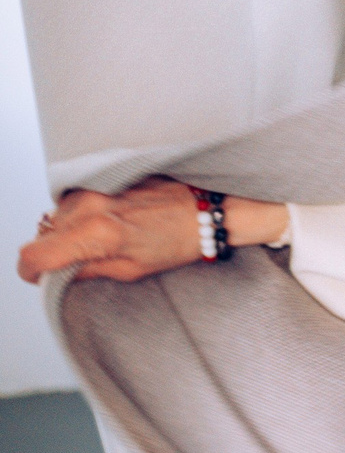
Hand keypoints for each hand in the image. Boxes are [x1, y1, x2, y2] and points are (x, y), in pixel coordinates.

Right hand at [15, 180, 287, 285]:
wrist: (205, 207)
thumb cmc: (177, 241)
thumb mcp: (131, 270)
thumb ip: (87, 270)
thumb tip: (58, 273)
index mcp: (96, 234)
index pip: (35, 253)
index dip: (31, 270)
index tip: (39, 276)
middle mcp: (88, 206)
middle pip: (44, 234)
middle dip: (54, 250)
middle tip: (81, 260)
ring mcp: (94, 188)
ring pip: (58, 215)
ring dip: (69, 230)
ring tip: (103, 238)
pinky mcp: (102, 176)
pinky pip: (75, 200)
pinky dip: (82, 214)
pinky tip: (109, 221)